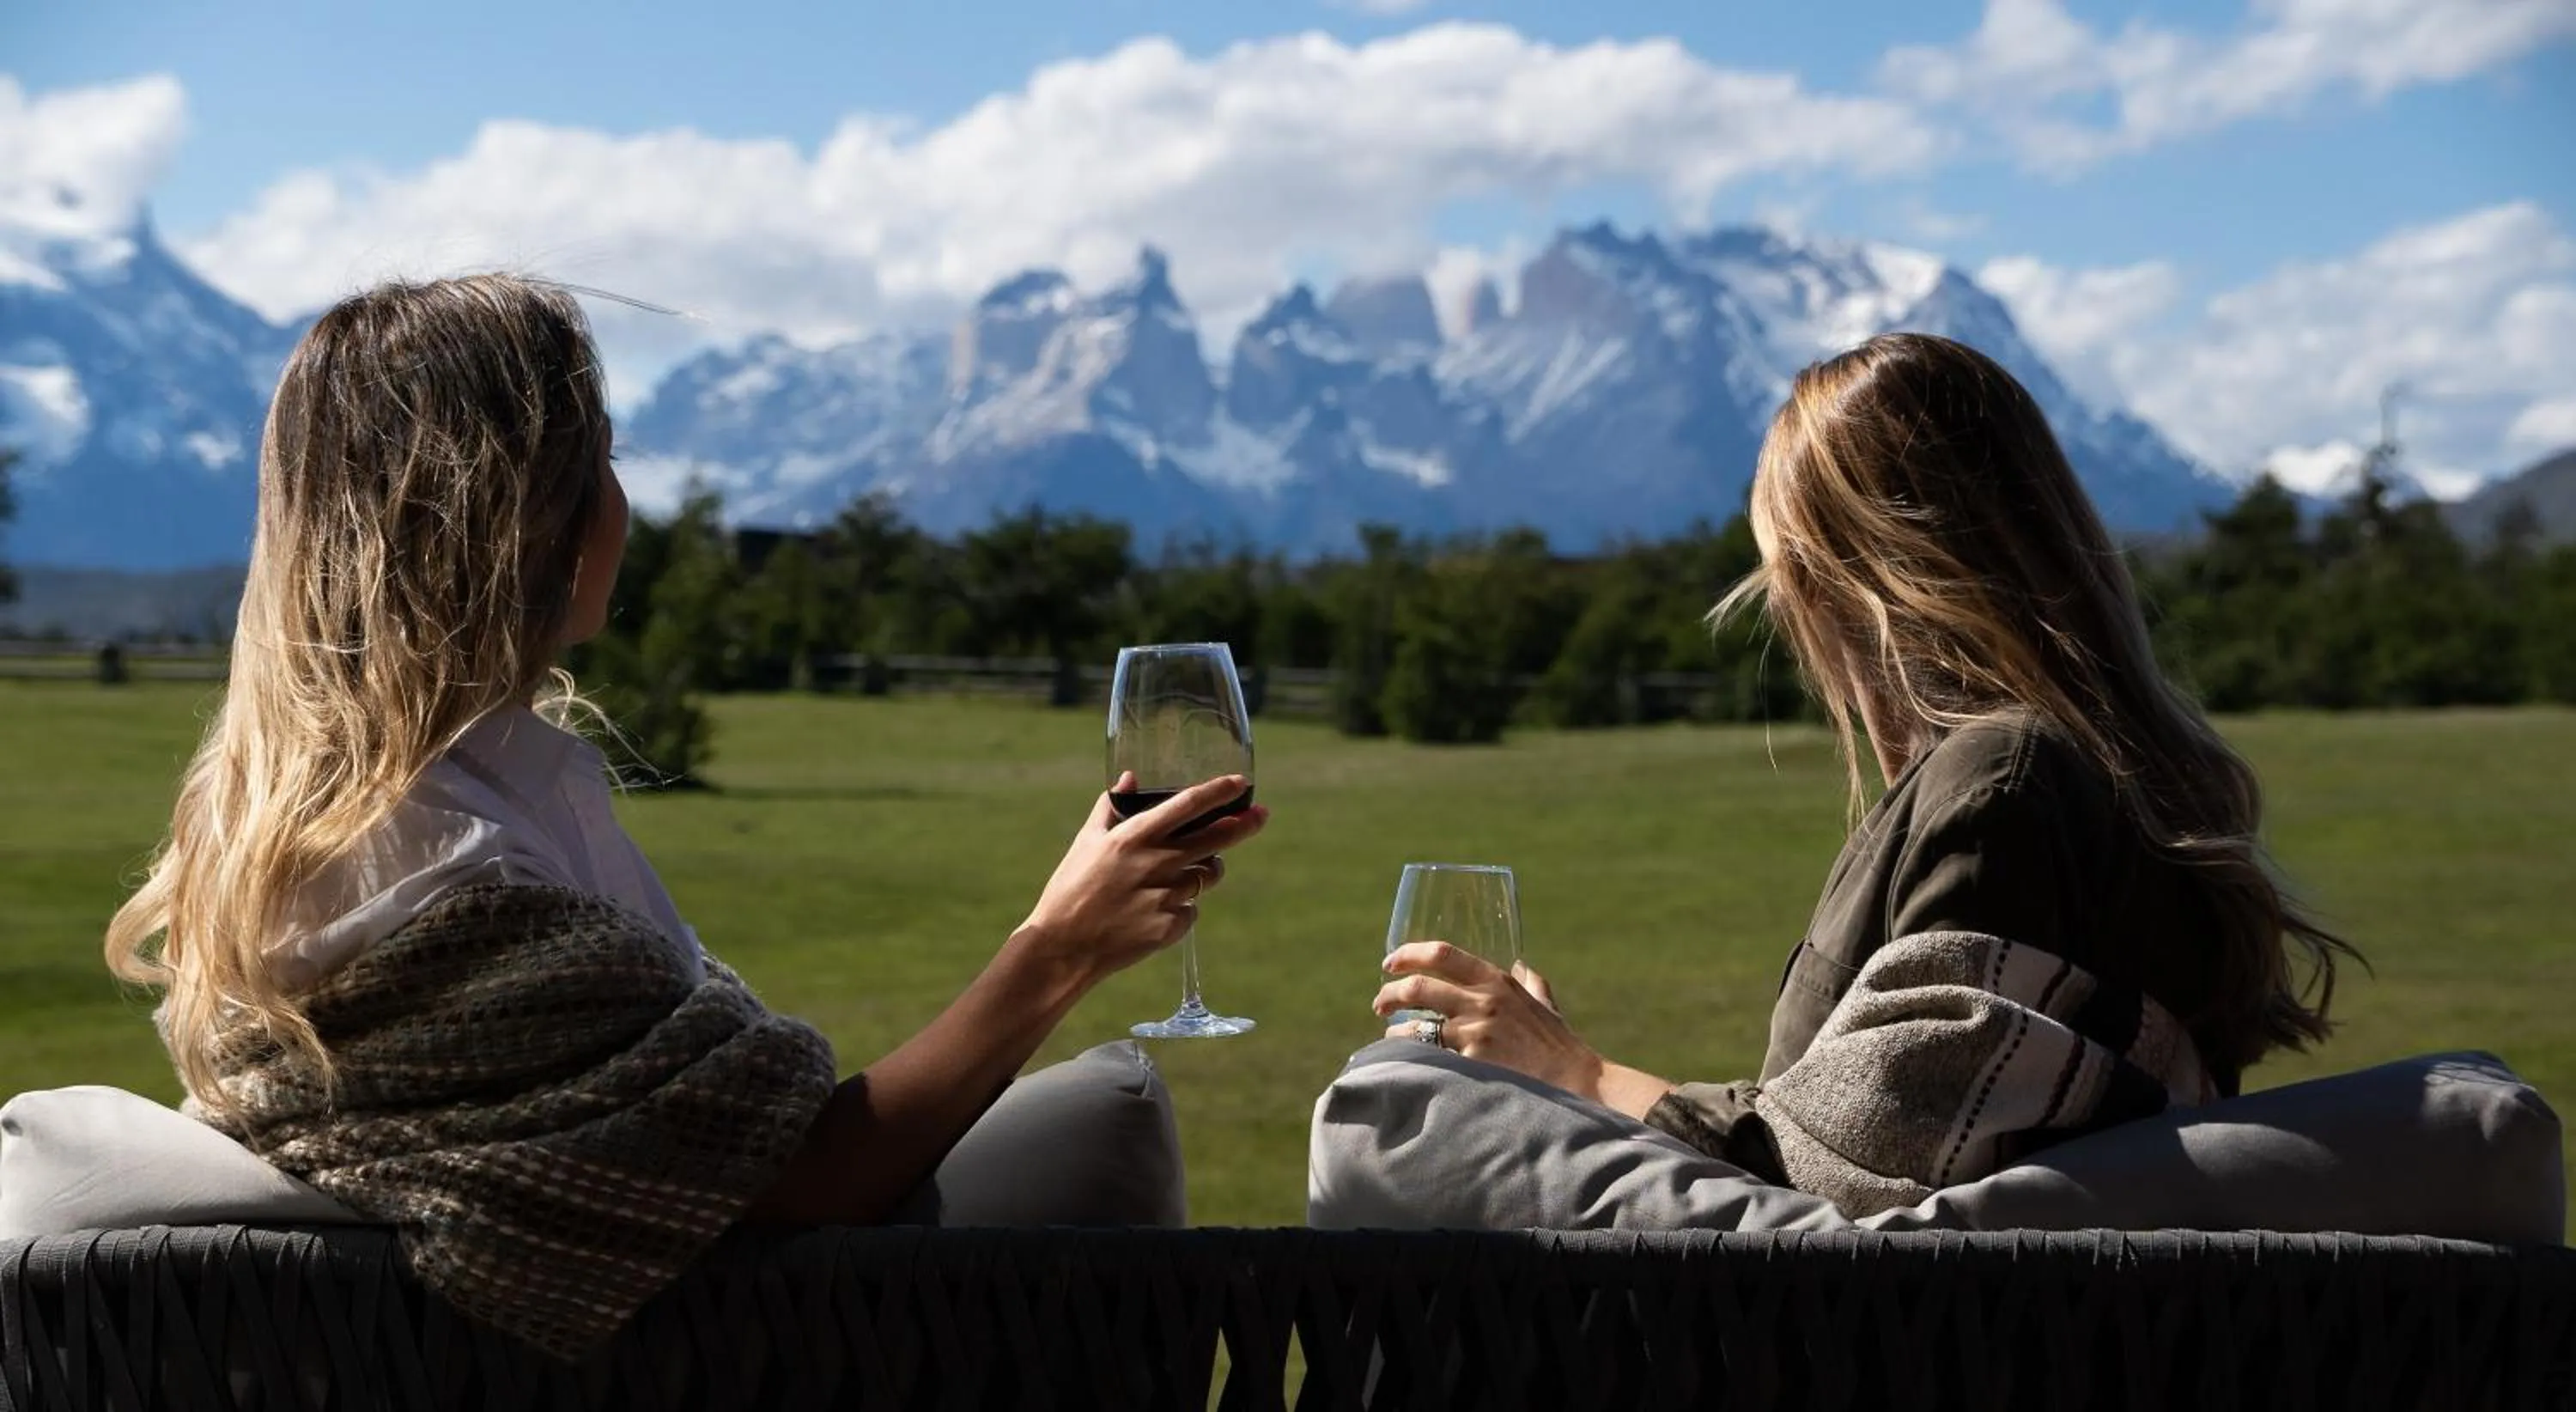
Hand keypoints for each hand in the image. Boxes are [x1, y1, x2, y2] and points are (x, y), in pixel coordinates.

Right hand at [1015, 772, 1267, 986]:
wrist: (1063, 947)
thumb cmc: (1071, 889)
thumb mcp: (1087, 841)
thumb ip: (1111, 805)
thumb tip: (1131, 776)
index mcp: (1134, 837)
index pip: (1187, 805)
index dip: (1219, 791)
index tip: (1241, 782)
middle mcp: (1155, 863)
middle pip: (1217, 838)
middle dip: (1244, 824)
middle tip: (1260, 815)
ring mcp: (1165, 896)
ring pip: (1208, 877)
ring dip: (1204, 872)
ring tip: (1178, 876)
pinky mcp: (1170, 927)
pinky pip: (1191, 910)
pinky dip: (1181, 907)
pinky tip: (1153, 912)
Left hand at [1375, 944, 1606, 1100]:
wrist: (1573, 1080)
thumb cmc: (1558, 1044)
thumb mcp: (1545, 1004)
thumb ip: (1533, 982)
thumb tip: (1523, 965)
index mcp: (1497, 980)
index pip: (1443, 954)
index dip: (1409, 954)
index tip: (1390, 962)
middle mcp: (1483, 1001)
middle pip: (1419, 987)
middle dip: (1390, 993)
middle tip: (1380, 1003)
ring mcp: (1476, 1032)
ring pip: (1416, 1025)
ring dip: (1395, 1030)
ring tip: (1390, 1036)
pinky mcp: (1472, 1063)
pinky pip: (1428, 1056)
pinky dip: (1411, 1057)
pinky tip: (1407, 1062)